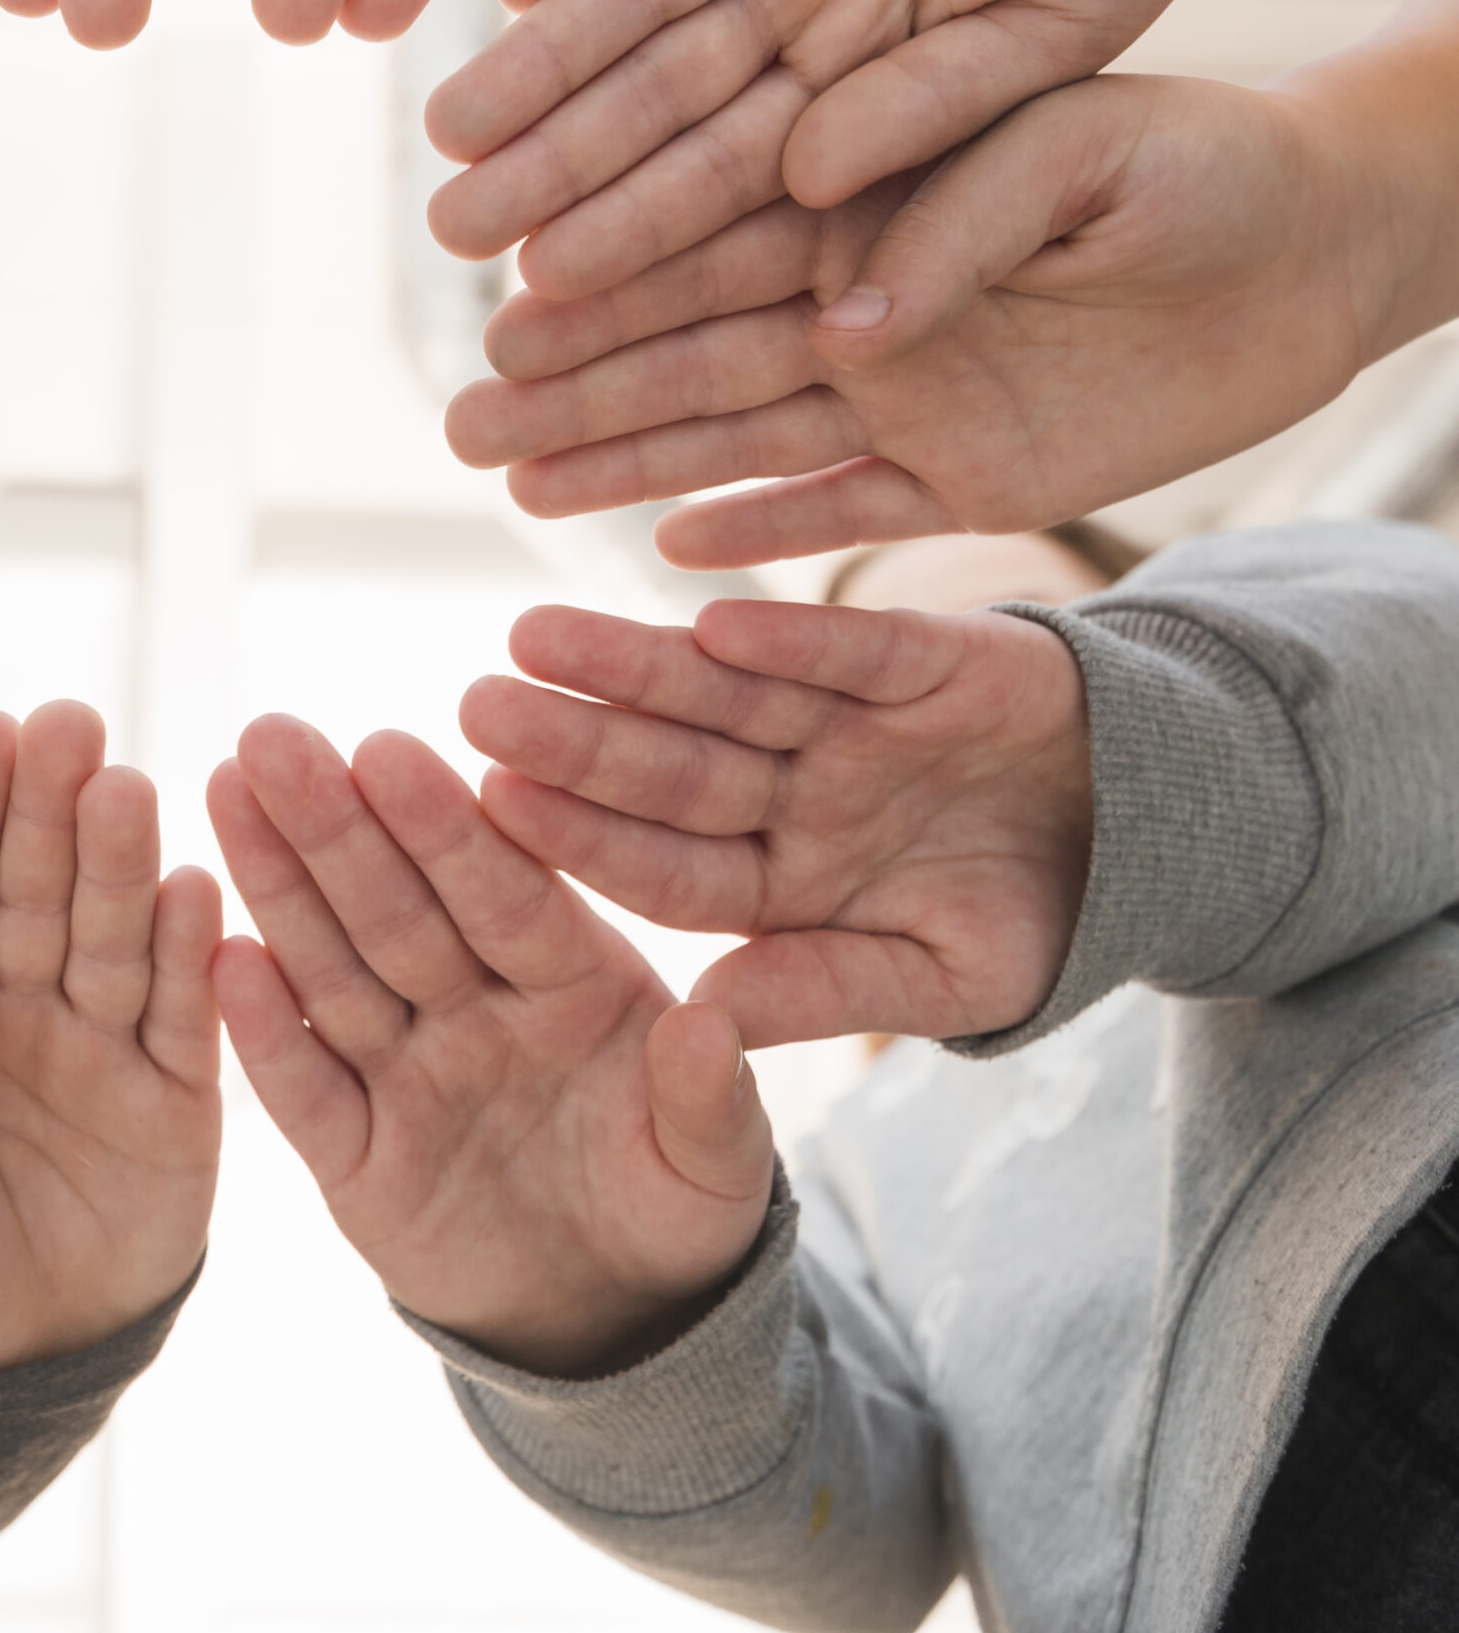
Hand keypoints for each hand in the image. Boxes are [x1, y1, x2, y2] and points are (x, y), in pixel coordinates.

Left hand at [0, 702, 221, 1376]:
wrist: (3, 1381)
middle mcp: (13, 1000)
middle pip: (33, 891)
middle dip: (47, 807)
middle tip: (65, 721)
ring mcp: (98, 1039)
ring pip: (112, 933)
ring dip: (121, 860)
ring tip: (128, 785)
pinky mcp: (176, 1092)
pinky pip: (186, 1015)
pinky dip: (192, 953)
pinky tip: (199, 882)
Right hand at [210, 715, 771, 1377]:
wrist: (613, 1319)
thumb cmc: (676, 1207)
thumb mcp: (718, 1170)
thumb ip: (711, 1104)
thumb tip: (704, 1030)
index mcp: (572, 984)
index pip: (501, 895)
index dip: (444, 829)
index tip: (388, 750)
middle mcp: (477, 1008)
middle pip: (396, 908)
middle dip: (333, 824)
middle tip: (270, 734)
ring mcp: (408, 1074)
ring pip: (332, 970)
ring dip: (276, 886)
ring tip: (224, 792)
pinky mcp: (354, 1156)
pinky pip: (303, 1090)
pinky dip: (260, 1032)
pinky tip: (219, 957)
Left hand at [423, 0, 1261, 296]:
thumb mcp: (1063, 14)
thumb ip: (940, 101)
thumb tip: (815, 187)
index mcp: (854, 71)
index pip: (730, 168)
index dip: (641, 226)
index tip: (553, 289)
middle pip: (649, 90)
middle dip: (557, 161)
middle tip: (456, 232)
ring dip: (541, 52)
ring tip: (450, 127)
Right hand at [442, 70, 1391, 562]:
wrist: (1320, 245)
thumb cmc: (1206, 160)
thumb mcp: (1092, 146)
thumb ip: (962, 212)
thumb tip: (848, 318)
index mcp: (871, 200)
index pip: (712, 242)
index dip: (605, 279)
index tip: (500, 307)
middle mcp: (863, 301)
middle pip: (693, 349)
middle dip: (576, 384)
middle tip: (460, 420)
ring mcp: (907, 393)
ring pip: (739, 435)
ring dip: (628, 464)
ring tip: (516, 490)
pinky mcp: (967, 473)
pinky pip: (843, 509)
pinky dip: (761, 533)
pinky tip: (663, 554)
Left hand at [464, 598, 1092, 1047]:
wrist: (1157, 834)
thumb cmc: (1033, 918)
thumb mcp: (941, 979)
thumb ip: (828, 988)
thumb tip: (705, 1020)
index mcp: (780, 877)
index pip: (664, 863)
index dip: (582, 838)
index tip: (494, 810)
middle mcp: (793, 789)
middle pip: (668, 767)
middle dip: (575, 738)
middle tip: (474, 704)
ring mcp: (848, 720)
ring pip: (724, 690)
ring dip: (635, 662)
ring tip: (536, 632)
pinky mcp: (924, 655)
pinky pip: (850, 644)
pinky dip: (789, 632)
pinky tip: (712, 612)